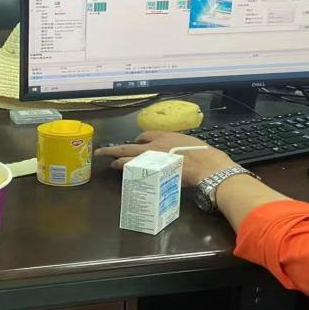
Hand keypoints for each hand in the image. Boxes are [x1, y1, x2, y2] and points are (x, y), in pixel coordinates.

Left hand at [94, 131, 235, 186]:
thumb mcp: (189, 142)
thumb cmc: (203, 154)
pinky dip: (129, 172)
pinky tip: (124, 174)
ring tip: (111, 164)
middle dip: (114, 149)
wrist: (207, 167)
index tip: (134, 144)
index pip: (145, 136)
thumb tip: (176, 148)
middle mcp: (154, 146)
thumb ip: (177, 143)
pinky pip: (136, 172)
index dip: (137, 140)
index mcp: (165, 136)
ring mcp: (152, 160)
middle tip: (101, 152)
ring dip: (118, 161)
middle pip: (129, 146)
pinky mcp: (153, 174)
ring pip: (128, 159)